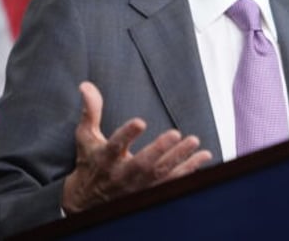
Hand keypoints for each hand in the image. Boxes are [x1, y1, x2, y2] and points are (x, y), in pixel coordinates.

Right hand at [61, 81, 212, 213]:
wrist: (87, 202)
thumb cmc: (90, 163)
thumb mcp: (86, 137)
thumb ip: (90, 111)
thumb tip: (86, 86)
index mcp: (105, 159)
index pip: (115, 146)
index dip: (127, 134)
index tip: (140, 121)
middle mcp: (121, 175)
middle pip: (141, 164)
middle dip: (159, 149)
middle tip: (175, 133)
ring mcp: (137, 187)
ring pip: (160, 174)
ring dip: (179, 158)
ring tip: (194, 141)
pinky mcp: (150, 193)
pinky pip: (172, 183)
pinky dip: (189, 170)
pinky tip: (203, 156)